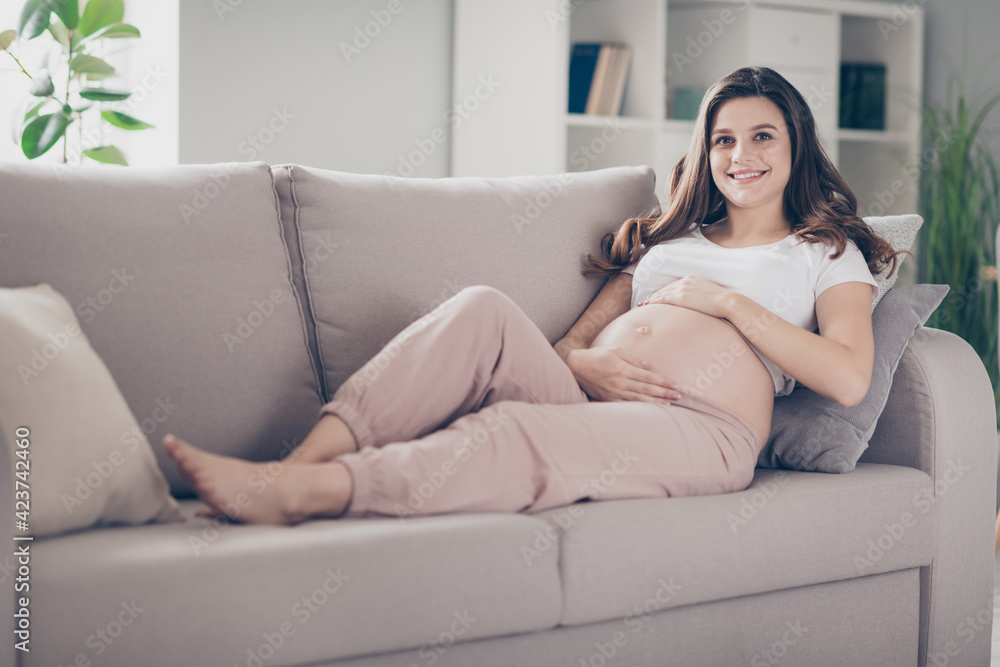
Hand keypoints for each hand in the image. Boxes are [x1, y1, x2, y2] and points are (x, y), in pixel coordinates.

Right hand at [567, 347, 682, 402]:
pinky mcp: (607, 399)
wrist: (575, 367)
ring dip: (655, 402)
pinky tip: (649, 408)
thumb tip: (648, 366)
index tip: (675, 384)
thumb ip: (632, 358)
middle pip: (647, 389)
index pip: (648, 377)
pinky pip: (626, 405)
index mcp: (622, 369)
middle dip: (664, 392)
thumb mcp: (614, 351)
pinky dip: (639, 407)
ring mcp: (613, 393)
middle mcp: (619, 382)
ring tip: (669, 404)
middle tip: (679, 395)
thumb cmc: (595, 356)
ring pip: (639, 399)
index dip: (663, 381)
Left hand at [636, 275, 732, 317]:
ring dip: (651, 299)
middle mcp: (684, 282)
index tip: (658, 296)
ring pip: (661, 293)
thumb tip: (701, 302)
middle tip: (646, 301)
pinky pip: (662, 299)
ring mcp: (681, 289)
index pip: (674, 285)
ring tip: (643, 305)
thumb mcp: (710, 294)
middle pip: (665, 288)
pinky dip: (653, 302)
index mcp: (691, 280)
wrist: (726, 301)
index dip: (664, 291)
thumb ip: (701, 295)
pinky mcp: (680, 297)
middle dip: (655, 295)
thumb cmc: (722, 301)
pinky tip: (647, 306)